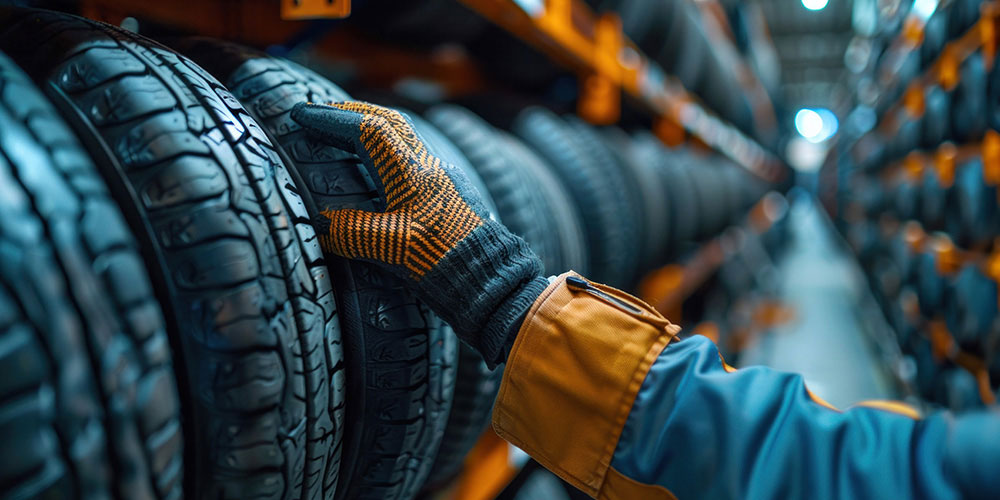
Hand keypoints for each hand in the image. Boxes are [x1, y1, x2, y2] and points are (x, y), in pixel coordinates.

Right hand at [292, 101, 548, 365]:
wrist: (489, 277)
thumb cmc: (440, 260)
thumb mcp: (388, 247)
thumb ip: (350, 231)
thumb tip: (320, 222)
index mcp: (410, 173)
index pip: (366, 130)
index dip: (331, 119)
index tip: (300, 113)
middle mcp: (428, 167)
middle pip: (388, 122)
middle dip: (352, 112)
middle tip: (322, 111)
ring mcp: (442, 178)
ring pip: (404, 136)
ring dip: (373, 126)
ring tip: (346, 131)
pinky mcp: (449, 194)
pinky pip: (414, 156)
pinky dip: (389, 148)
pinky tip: (380, 166)